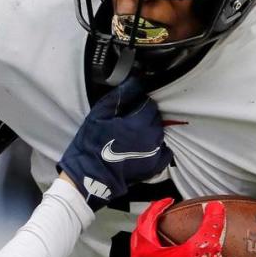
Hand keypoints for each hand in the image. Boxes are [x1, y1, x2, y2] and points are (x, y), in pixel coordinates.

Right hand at [57, 77, 171, 210]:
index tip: (130, 108)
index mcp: (139, 124)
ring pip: (160, 134)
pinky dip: (159, 148)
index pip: (150, 105)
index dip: (140, 104)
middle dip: (146, 118)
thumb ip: (120, 96)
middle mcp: (151, 138)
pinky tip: (145, 149)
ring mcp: (155, 155)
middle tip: (130, 122)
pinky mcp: (154, 168)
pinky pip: (165, 153)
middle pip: (156, 120)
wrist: (89, 176)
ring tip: (134, 136)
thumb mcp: (99, 114)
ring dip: (150, 132)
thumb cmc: (91, 143)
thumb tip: (136, 81)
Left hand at [126, 199, 255, 256]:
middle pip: (138, 237)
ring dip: (148, 243)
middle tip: (161, 215)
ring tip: (160, 235)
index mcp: (145, 253)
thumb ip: (210, 224)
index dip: (157, 207)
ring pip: (139, 255)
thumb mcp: (206, 249)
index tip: (168, 201)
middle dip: (149, 223)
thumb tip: (215, 206)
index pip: (146, 221)